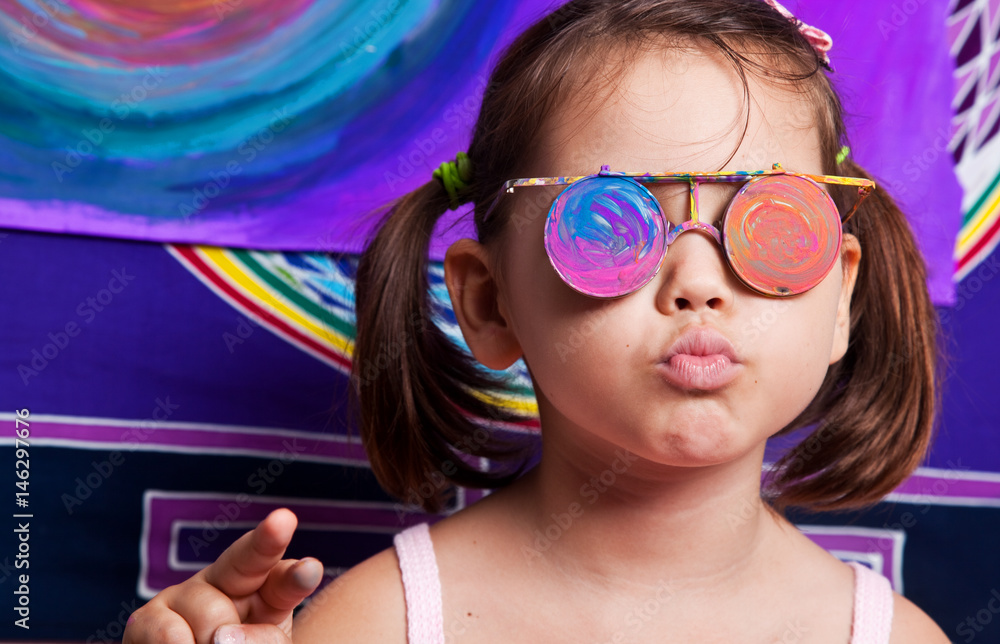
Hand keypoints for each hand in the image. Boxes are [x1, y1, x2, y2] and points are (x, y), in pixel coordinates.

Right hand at [124, 508, 322, 643]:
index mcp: (269, 594)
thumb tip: (222, 638)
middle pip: (249, 559)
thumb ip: (263, 641)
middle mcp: (229, 584)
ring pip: (209, 614)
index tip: (311, 569)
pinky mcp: (148, 618)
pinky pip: (167, 632)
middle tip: (254, 600)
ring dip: (213, 643)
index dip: (297, 575)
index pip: (286, 580)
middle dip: (266, 542)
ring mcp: (187, 596)